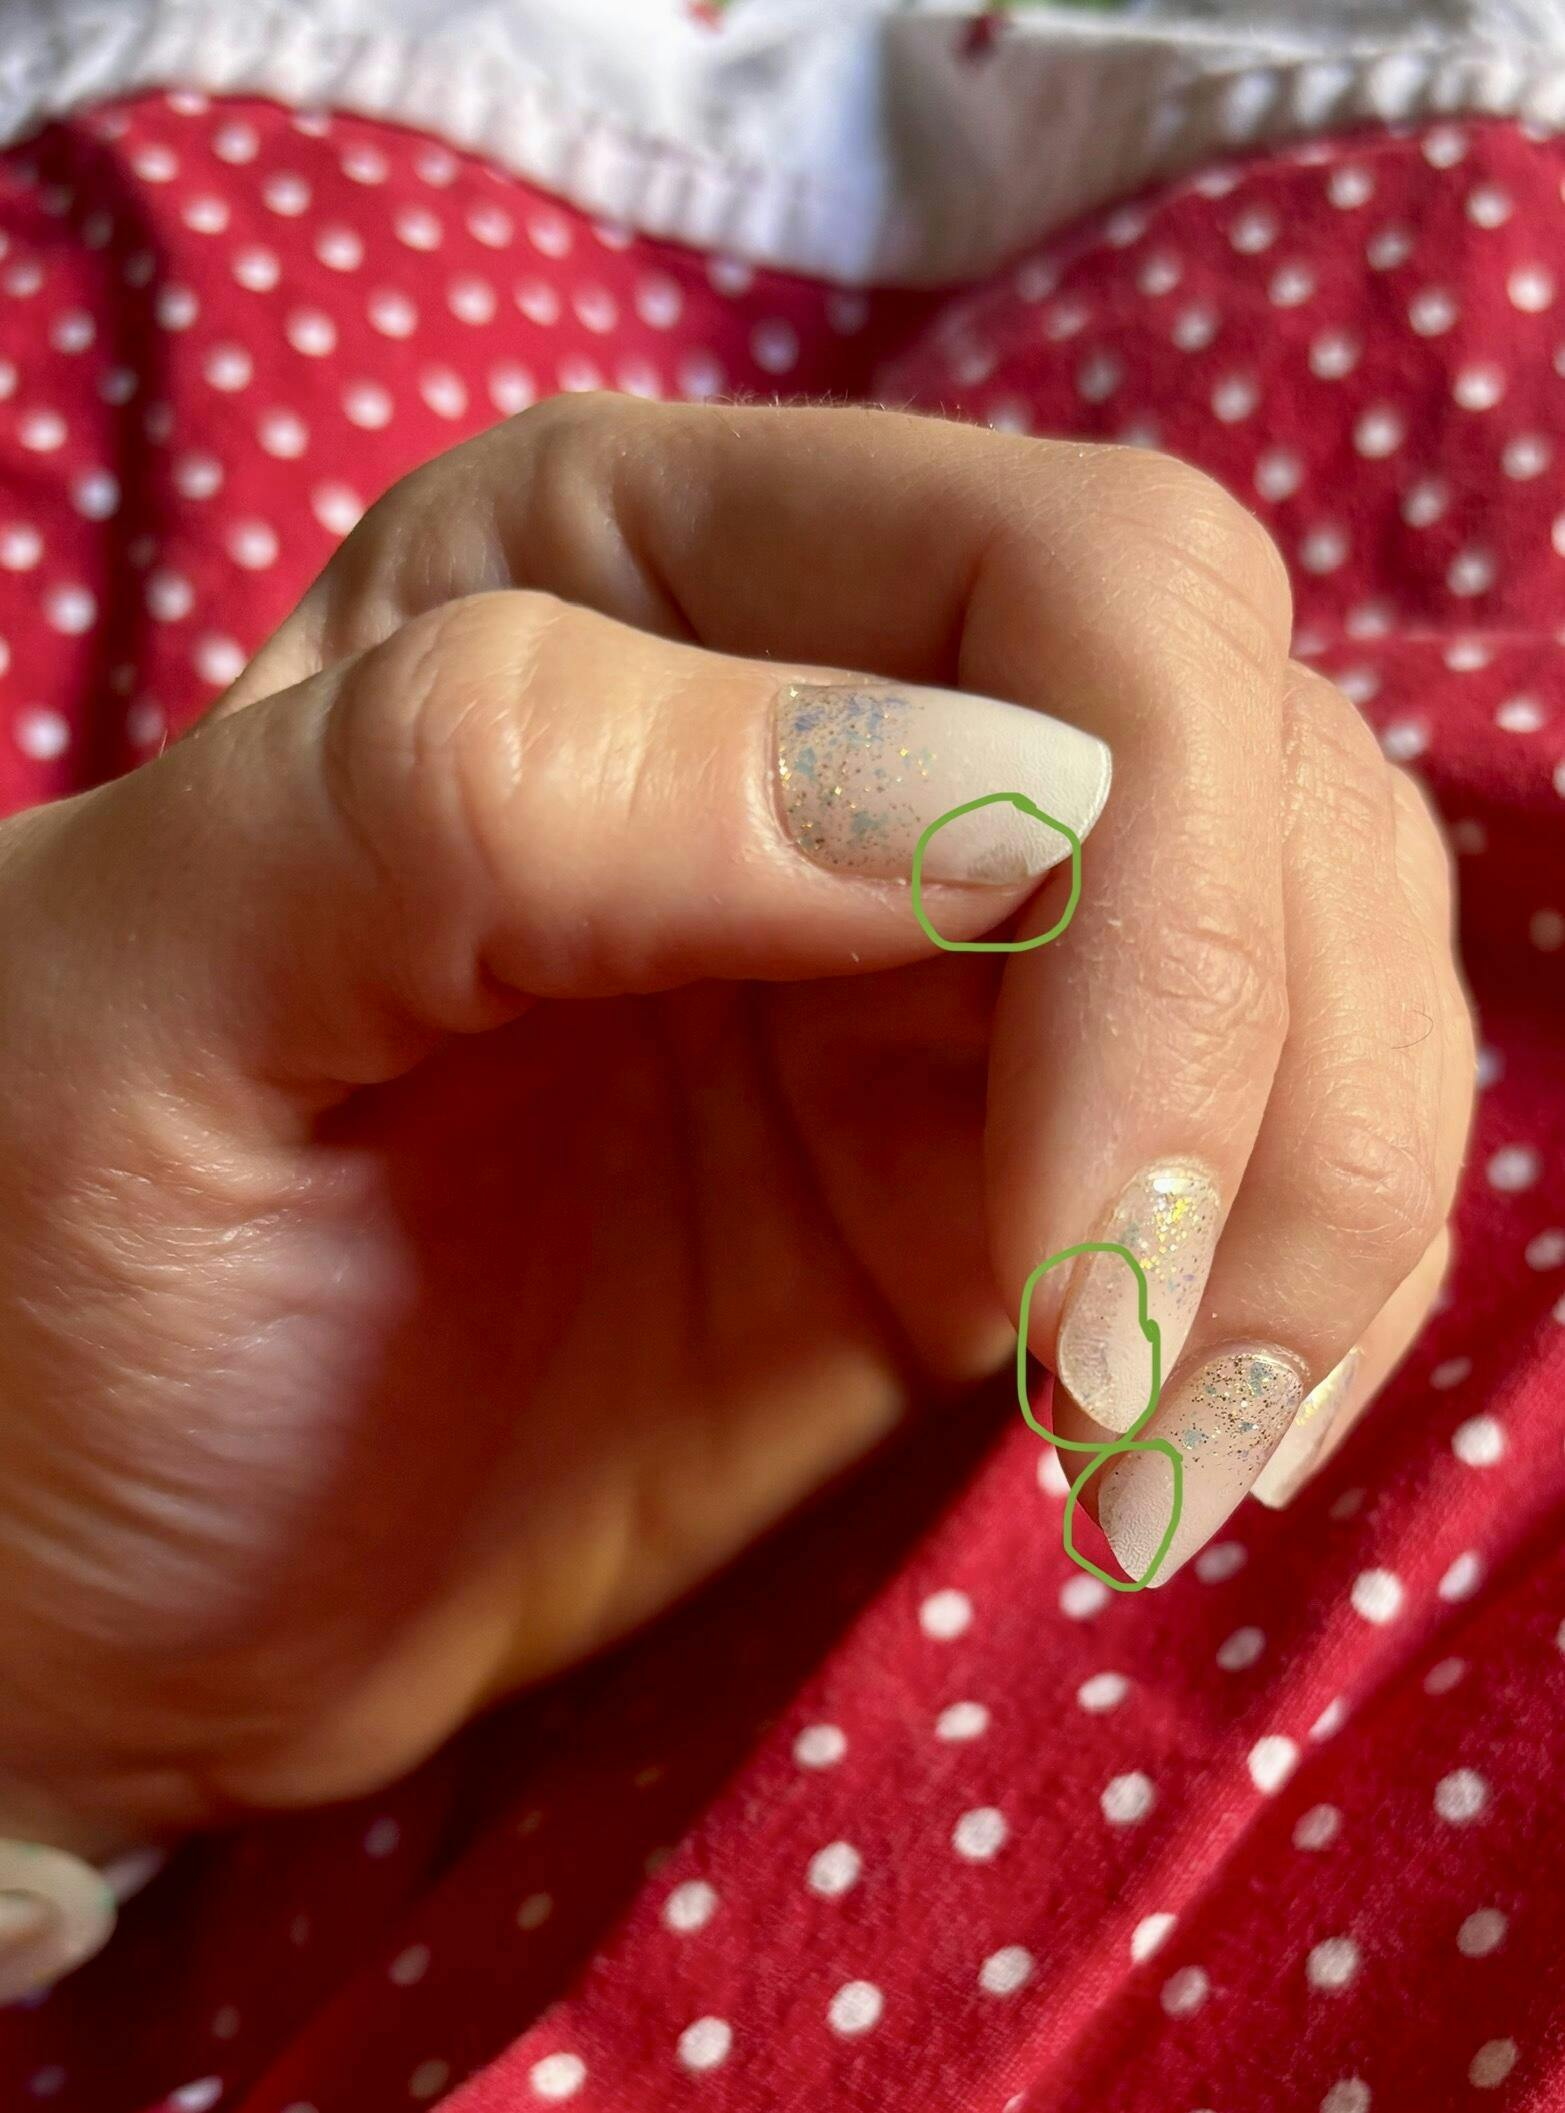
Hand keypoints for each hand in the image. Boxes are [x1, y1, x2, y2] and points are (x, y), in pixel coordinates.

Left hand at [0, 400, 1471, 1872]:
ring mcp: (936, 948)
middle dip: (1259, 1060)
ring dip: (1325, 1183)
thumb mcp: (161, 989)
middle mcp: (820, 708)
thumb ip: (498, 794)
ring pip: (1323, 933)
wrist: (92, 1564)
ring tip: (1170, 1453)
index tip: (1054, 1212)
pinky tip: (1197, 1440)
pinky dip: (1316, 1275)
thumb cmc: (53, 1253)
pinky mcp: (998, 1159)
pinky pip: (1281, 1134)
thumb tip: (998, 792)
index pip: (1063, 577)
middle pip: (1250, 751)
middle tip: (1122, 1374)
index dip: (1144, 867)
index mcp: (619, 567)